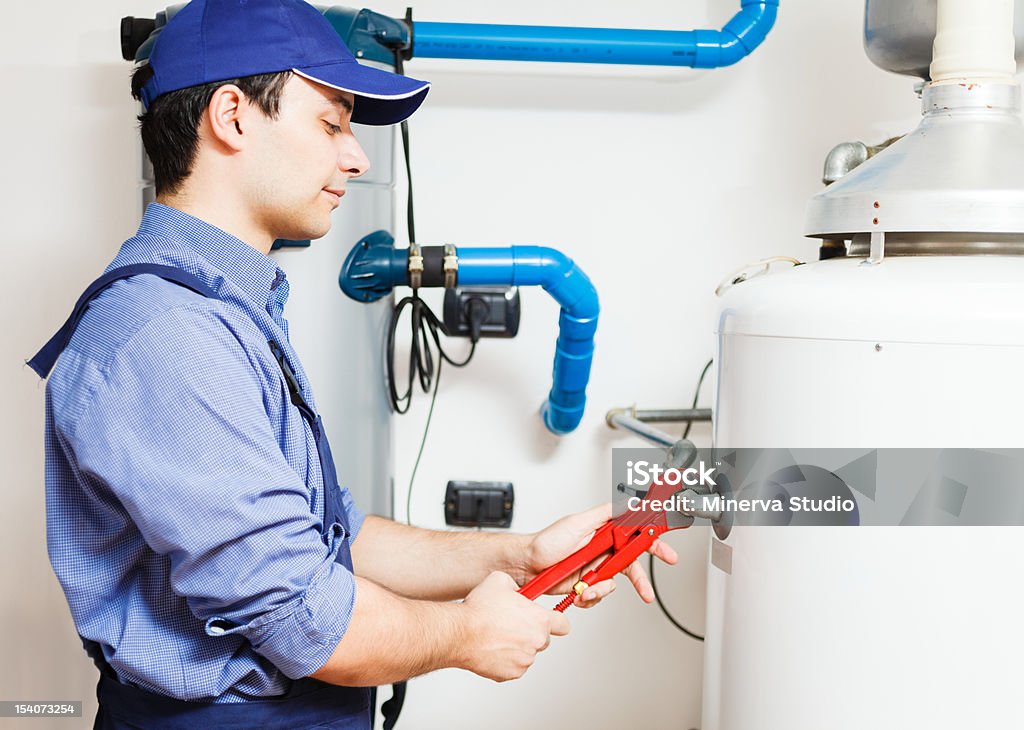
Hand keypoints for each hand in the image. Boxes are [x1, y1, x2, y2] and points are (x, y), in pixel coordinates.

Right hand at [459, 572, 569, 681]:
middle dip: (531, 633)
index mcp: (539, 620)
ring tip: (497, 635)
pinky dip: (504, 660)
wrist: (460, 633)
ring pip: (526, 654)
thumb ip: (516, 586)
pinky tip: (492, 648)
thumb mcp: (500, 581)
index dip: (556, 621)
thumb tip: (517, 590)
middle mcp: (536, 642)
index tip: (550, 621)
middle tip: (512, 625)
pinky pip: (512, 666)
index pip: (563, 625)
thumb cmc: (479, 610)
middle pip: (543, 640)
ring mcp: (524, 660)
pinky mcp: (510, 674)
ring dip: (516, 646)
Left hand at [524, 503, 678, 608]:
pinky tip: (580, 593)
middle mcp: (603, 550)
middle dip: (639, 580)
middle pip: (631, 565)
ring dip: (602, 589)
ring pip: (614, 583)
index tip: (668, 554)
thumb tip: (629, 503)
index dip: (654, 543)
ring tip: (587, 587)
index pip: (636, 535)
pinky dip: (591, 597)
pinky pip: (599, 595)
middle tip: (646, 591)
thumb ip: (606, 513)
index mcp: (604, 531)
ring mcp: (595, 568)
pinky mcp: (586, 585)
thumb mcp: (578, 523)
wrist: (527, 567)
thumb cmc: (546, 542)